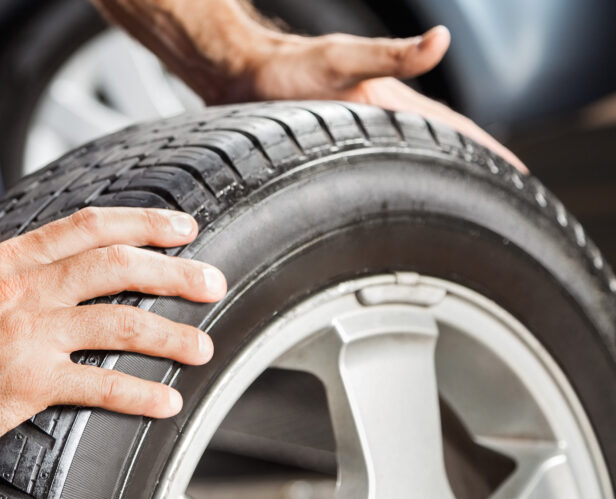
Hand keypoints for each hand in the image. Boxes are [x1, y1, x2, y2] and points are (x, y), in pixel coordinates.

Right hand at [0, 208, 226, 470]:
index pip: (89, 228)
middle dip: (175, 272)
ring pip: (121, 322)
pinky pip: (99, 385)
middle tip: (213, 283)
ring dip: (171, 334)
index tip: (181, 227)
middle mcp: (27, 290)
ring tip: (205, 348)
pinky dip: (139, 394)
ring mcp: (31, 335)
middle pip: (119, 266)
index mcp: (7, 262)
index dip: (143, 223)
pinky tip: (169, 403)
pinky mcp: (29, 383)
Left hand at [240, 26, 526, 171]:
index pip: (454, 128)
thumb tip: (442, 39)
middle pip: (441, 143)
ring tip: (464, 200)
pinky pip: (379, 160)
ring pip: (412, 153)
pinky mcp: (335, 136)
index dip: (488, 152)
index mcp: (392, 100)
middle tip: (507, 198)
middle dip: (475, 168)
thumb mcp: (341, 61)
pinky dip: (400, 174)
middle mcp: (381, 114)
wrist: (239, 71)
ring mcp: (359, 126)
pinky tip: (398, 189)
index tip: (520, 178)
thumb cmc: (284, 68)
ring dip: (440, 172)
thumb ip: (391, 55)